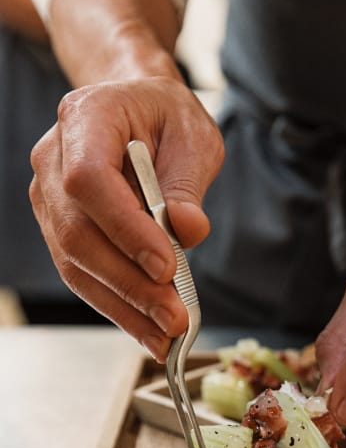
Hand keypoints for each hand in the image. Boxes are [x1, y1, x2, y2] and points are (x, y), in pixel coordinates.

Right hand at [29, 76, 223, 360]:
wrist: (138, 112)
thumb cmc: (166, 119)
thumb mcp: (193, 137)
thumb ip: (188, 184)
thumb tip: (188, 229)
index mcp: (86, 118)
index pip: (89, 180)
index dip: (125, 228)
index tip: (167, 265)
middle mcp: (54, 160)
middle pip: (79, 233)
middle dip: (129, 283)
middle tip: (173, 317)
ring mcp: (50, 198)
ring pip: (76, 263)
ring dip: (123, 306)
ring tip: (165, 335)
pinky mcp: (61, 230)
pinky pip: (83, 274)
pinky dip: (117, 306)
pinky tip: (148, 330)